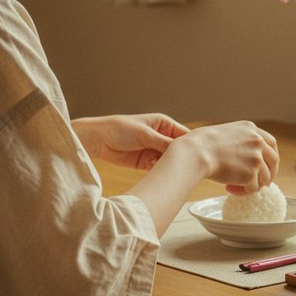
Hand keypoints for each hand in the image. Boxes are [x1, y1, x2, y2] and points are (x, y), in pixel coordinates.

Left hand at [71, 114, 189, 169]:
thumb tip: (182, 152)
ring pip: (168, 161)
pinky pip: (157, 168)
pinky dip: (158, 171)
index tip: (198, 158)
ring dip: (168, 167)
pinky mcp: (144, 162)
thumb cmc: (120, 129)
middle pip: (177, 151)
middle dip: (180, 159)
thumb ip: (164, 143)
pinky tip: (155, 171)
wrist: (97, 140)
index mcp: (163, 124)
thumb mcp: (145, 134)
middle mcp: (160, 137)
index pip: (183, 135)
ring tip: (167, 170)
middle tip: (184, 168)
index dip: (190, 146)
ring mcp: (153, 150)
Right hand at [171, 121, 279, 193]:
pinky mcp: (251, 173)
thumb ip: (239, 141)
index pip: (271, 143)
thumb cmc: (201, 143)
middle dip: (269, 175)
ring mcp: (256, 157)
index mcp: (251, 128)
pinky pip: (253, 189)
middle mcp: (257, 141)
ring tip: (233, 187)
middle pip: (274, 161)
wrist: (196, 152)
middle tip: (261, 184)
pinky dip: (243, 192)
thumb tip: (244, 158)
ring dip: (251, 186)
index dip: (270, 157)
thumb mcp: (225, 133)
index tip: (267, 166)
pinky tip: (229, 189)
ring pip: (264, 178)